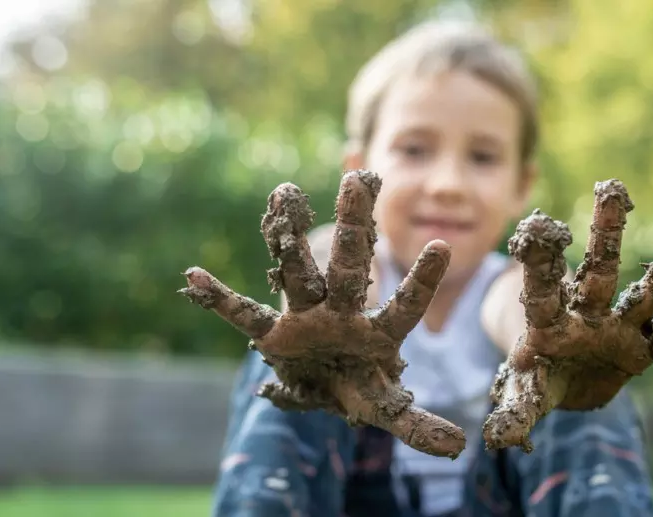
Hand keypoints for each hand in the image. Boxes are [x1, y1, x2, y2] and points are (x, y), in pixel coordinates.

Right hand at [179, 170, 465, 457]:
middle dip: (352, 227)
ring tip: (284, 192)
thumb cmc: (361, 387)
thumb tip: (459, 447)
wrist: (324, 386)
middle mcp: (343, 312)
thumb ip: (417, 423)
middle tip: (356, 180)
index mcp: (377, 331)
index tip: (442, 247)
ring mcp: (307, 316)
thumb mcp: (386, 406)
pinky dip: (220, 301)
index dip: (422, 282)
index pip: (405, 305)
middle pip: (348, 266)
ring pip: (299, 270)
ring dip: (288, 235)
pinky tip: (193, 278)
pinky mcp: (275, 332)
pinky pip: (245, 316)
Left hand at [482, 179, 652, 451]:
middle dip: (606, 233)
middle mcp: (588, 314)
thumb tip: (498, 440)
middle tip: (613, 187)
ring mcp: (619, 328)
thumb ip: (515, 410)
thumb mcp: (523, 392)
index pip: (543, 286)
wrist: (561, 382)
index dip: (542, 260)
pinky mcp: (642, 349)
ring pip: (646, 291)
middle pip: (599, 270)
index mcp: (549, 321)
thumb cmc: (535, 376)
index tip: (538, 225)